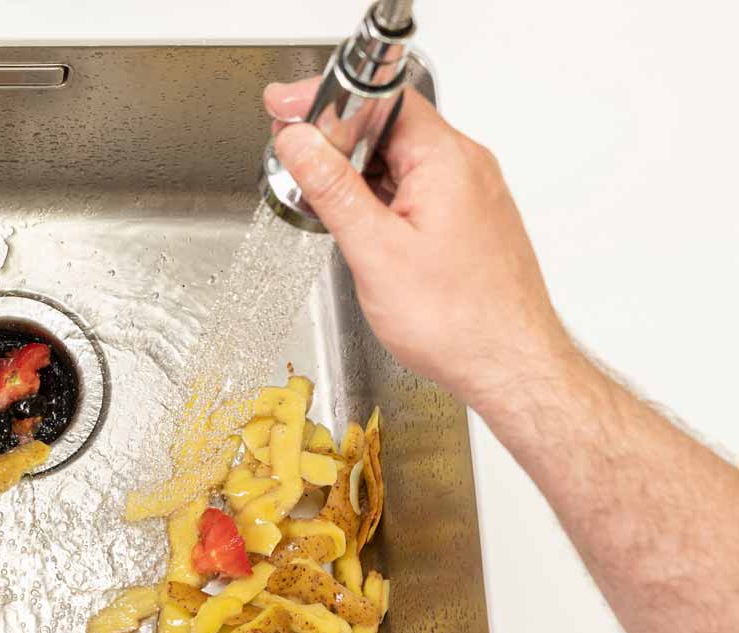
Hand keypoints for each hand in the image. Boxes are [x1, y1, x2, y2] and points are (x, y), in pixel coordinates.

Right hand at [264, 79, 574, 406]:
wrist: (511, 367)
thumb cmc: (459, 321)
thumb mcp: (375, 251)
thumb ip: (333, 188)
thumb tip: (301, 143)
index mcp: (446, 161)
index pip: (382, 100)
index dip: (327, 100)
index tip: (287, 110)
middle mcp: (466, 167)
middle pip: (390, 127)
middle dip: (337, 142)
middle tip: (295, 164)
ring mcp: (471, 193)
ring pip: (402, 161)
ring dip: (358, 175)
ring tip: (325, 206)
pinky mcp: (469, 220)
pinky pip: (418, 189)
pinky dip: (382, 198)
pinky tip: (362, 229)